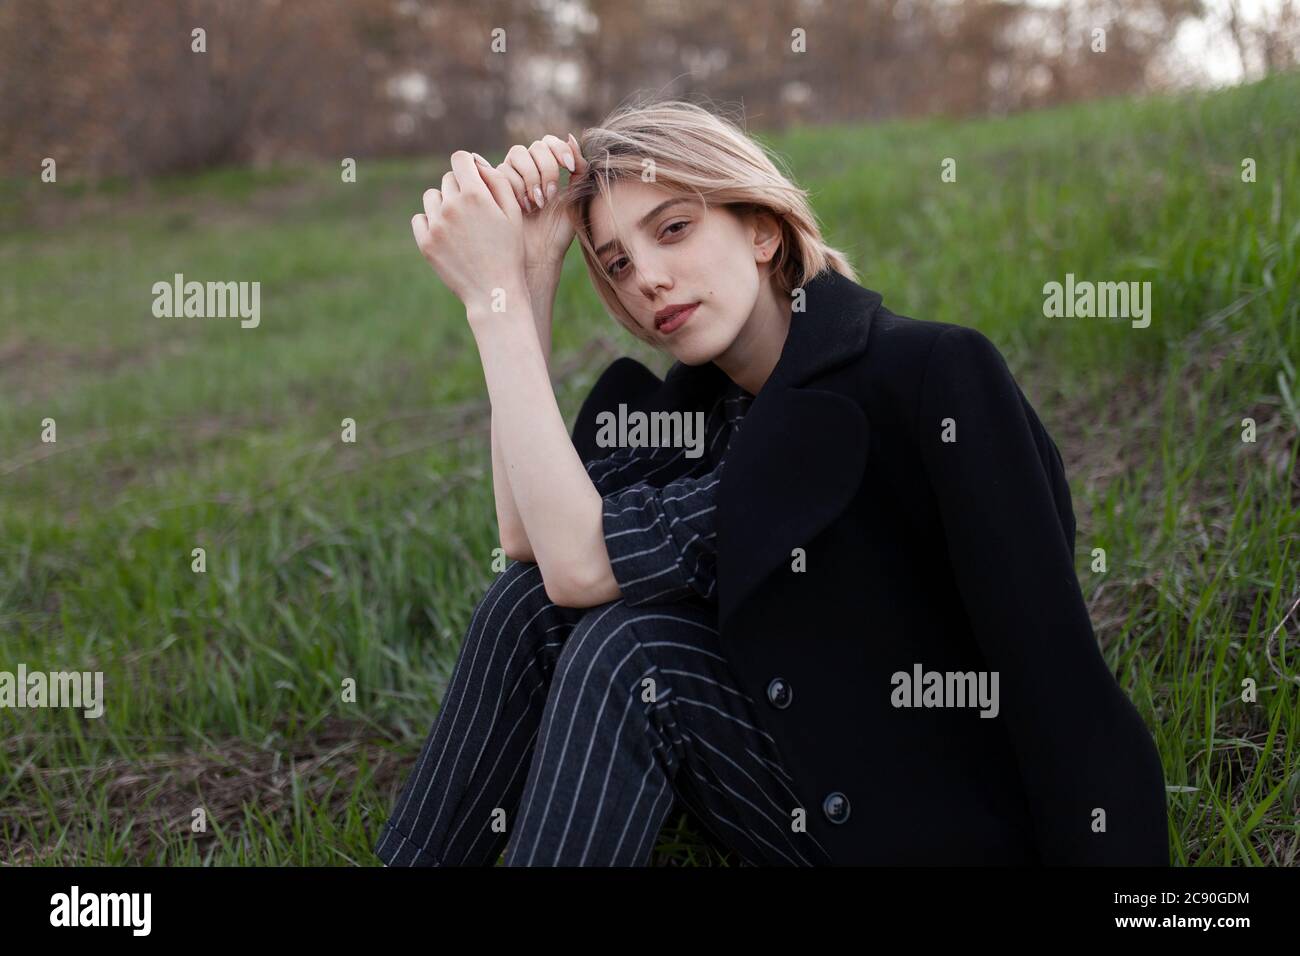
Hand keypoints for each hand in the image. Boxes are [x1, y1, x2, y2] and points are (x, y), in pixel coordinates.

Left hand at [411, 151, 526, 312]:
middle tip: (475, 210)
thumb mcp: (513, 213)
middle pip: (448, 179)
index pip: (460, 159)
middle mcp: (451, 206)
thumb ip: (497, 181)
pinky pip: (419, 218)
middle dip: (460, 188)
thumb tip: (476, 163)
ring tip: (461, 222)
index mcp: (475, 195)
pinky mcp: (425, 243)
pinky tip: (447, 233)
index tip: (475, 177)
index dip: (468, 165)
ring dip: (444, 203)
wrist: (494, 291)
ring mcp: (435, 225)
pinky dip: (430, 222)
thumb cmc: (509, 251)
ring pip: (432, 197)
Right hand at [493, 134, 587, 290]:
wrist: (537, 258)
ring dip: (530, 177)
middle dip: (545, 168)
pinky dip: (516, 186)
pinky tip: (524, 207)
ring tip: (537, 204)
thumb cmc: (557, 233)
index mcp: (547, 169)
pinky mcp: (494, 189)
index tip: (570, 167)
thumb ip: (578, 169)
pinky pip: (502, 172)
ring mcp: (509, 177)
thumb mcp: (573, 199)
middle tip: (550, 195)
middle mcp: (527, 170)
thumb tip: (573, 137)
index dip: (558, 149)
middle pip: (534, 147)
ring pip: (517, 156)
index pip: (549, 143)